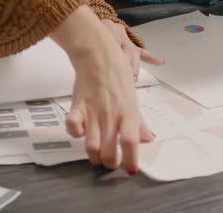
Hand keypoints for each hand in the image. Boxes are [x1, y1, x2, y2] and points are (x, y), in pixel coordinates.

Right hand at [51, 6, 154, 173]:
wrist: (97, 54)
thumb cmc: (117, 73)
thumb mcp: (133, 97)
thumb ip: (140, 121)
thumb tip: (149, 138)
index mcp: (128, 112)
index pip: (131, 143)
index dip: (130, 160)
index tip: (129, 168)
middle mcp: (111, 114)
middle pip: (109, 152)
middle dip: (109, 163)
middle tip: (110, 161)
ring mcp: (94, 111)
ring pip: (91, 146)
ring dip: (94, 156)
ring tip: (96, 154)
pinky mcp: (78, 106)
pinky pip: (73, 127)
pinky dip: (75, 135)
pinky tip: (81, 133)